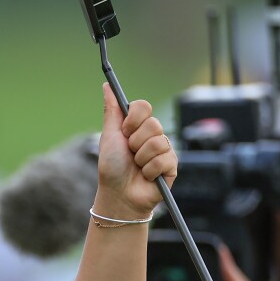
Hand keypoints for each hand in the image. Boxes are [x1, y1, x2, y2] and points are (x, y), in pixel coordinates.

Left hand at [94, 84, 176, 218]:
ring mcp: (164, 149)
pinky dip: (150, 170)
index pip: (143, 106)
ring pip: (158, 142)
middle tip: (130, 153)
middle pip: (153, 123)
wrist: (118, 194)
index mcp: (137, 125)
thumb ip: (112, 111)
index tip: (125, 131)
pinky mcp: (172, 165)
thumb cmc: (112, 167)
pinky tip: (146, 176)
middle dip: (135, 142)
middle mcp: (152, 134)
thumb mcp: (109, 137)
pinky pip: (164, 159)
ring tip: (137, 166)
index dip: (134, 118)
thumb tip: (107, 86)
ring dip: (141, 158)